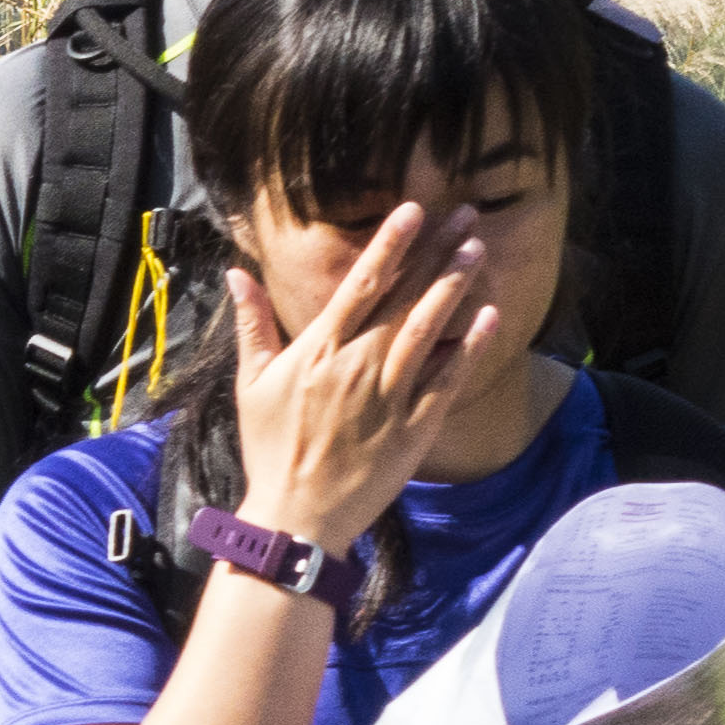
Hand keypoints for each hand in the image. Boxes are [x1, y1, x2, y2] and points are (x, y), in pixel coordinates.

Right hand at [227, 200, 502, 552]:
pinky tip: (488, 316)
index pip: (361, 283)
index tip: (413, 210)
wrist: (297, 514)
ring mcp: (390, 395)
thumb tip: (237, 272)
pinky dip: (468, 347)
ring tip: (476, 249)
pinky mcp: (415, 427)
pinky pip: (447, 380)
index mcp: (319, 349)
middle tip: (463, 214)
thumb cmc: (270, 448)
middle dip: (434, 251)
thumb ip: (252, 323)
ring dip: (454, 286)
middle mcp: (358, 364)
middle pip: (404, 296)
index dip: (390, 243)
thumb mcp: (250, 383)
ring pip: (428, 328)